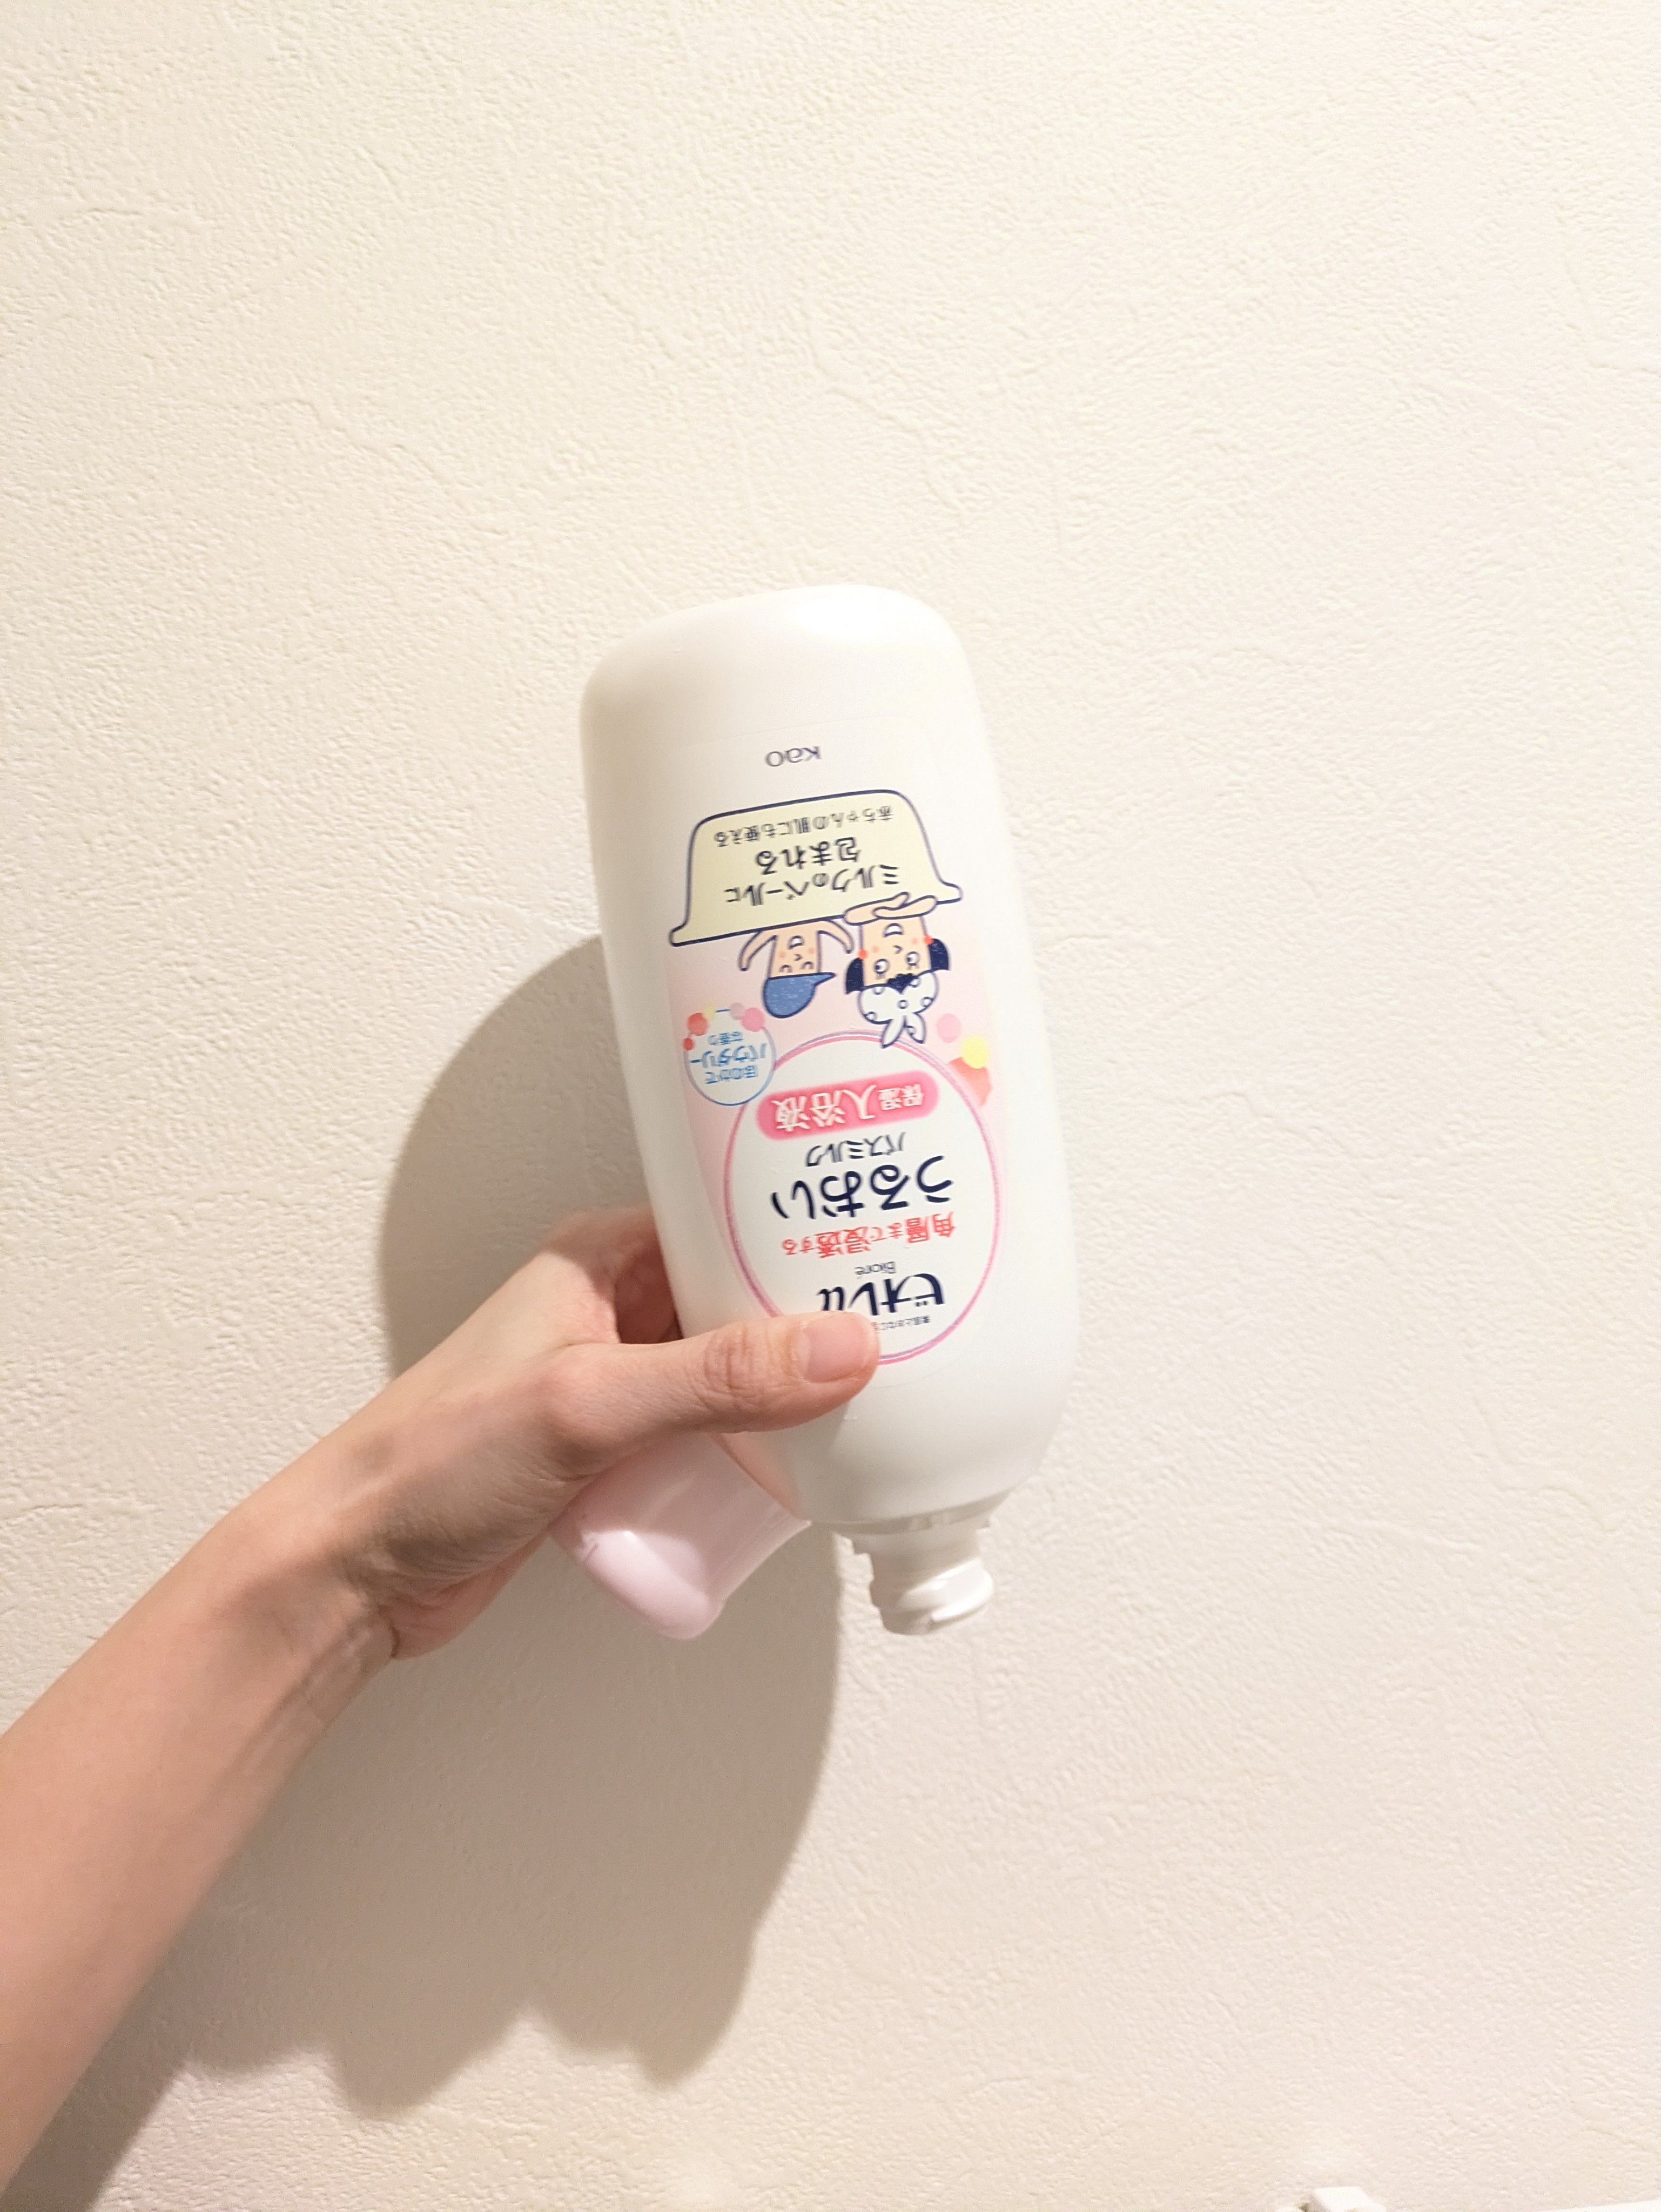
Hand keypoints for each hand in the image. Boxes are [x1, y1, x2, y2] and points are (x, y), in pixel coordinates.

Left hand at [254, 1206, 877, 1659]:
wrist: (356, 1569)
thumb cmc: (432, 1462)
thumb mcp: (589, 1406)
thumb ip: (718, 1378)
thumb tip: (843, 1348)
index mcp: (598, 1257)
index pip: (725, 1216)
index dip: (804, 1227)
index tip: (888, 1240)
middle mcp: (612, 1310)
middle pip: (742, 1297)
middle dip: (816, 1315)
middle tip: (912, 1324)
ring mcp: (616, 1384)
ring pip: (733, 1373)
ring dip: (791, 1389)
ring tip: (883, 1396)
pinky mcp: (616, 1454)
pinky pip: (710, 1436)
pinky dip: (758, 1446)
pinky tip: (808, 1465)